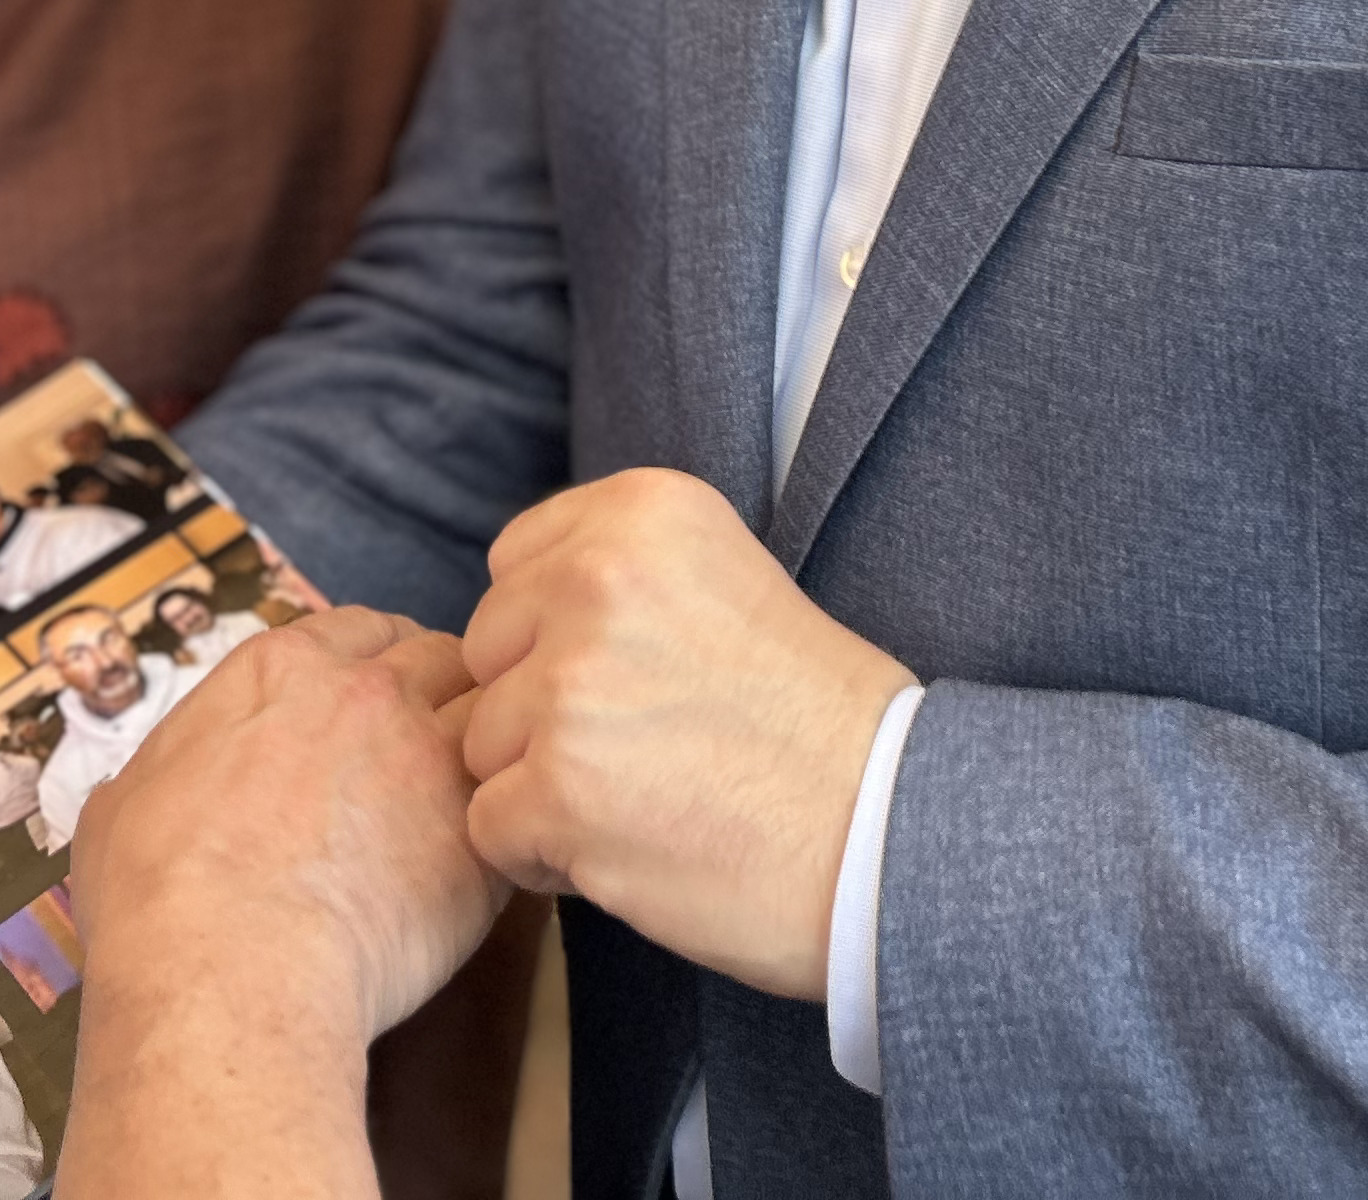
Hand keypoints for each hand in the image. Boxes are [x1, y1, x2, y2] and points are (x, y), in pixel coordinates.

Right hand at [59, 611, 506, 1199]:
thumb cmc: (157, 896)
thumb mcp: (121, 805)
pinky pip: (514, 815)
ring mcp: (433, 761)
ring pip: (494, 722)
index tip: (378, 700)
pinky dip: (503, 835)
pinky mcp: (478, 843)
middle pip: (442, 657)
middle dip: (443, 691)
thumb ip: (165, 772)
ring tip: (469, 801)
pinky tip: (481, 872)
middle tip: (431, 747)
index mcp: (282, 670)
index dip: (375, 663)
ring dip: (485, 752)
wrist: (229, 975)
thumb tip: (155, 789)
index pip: (363, 628)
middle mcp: (369, 694)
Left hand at [457, 468, 912, 999]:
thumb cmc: (813, 723)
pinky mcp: (558, 788)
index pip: (513, 565)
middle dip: (535, 711)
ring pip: (482, 744)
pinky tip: (625, 849)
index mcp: (640, 512)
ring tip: (642, 801)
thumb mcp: (725, 579)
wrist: (884, 830)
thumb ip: (617, 573)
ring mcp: (571, 685)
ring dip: (540, 786)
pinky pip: (490, 825)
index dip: (550, 636)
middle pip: (487, 654)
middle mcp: (595, 579)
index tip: (629, 675)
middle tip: (639, 750)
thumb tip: (511, 614)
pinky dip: (541, 855)